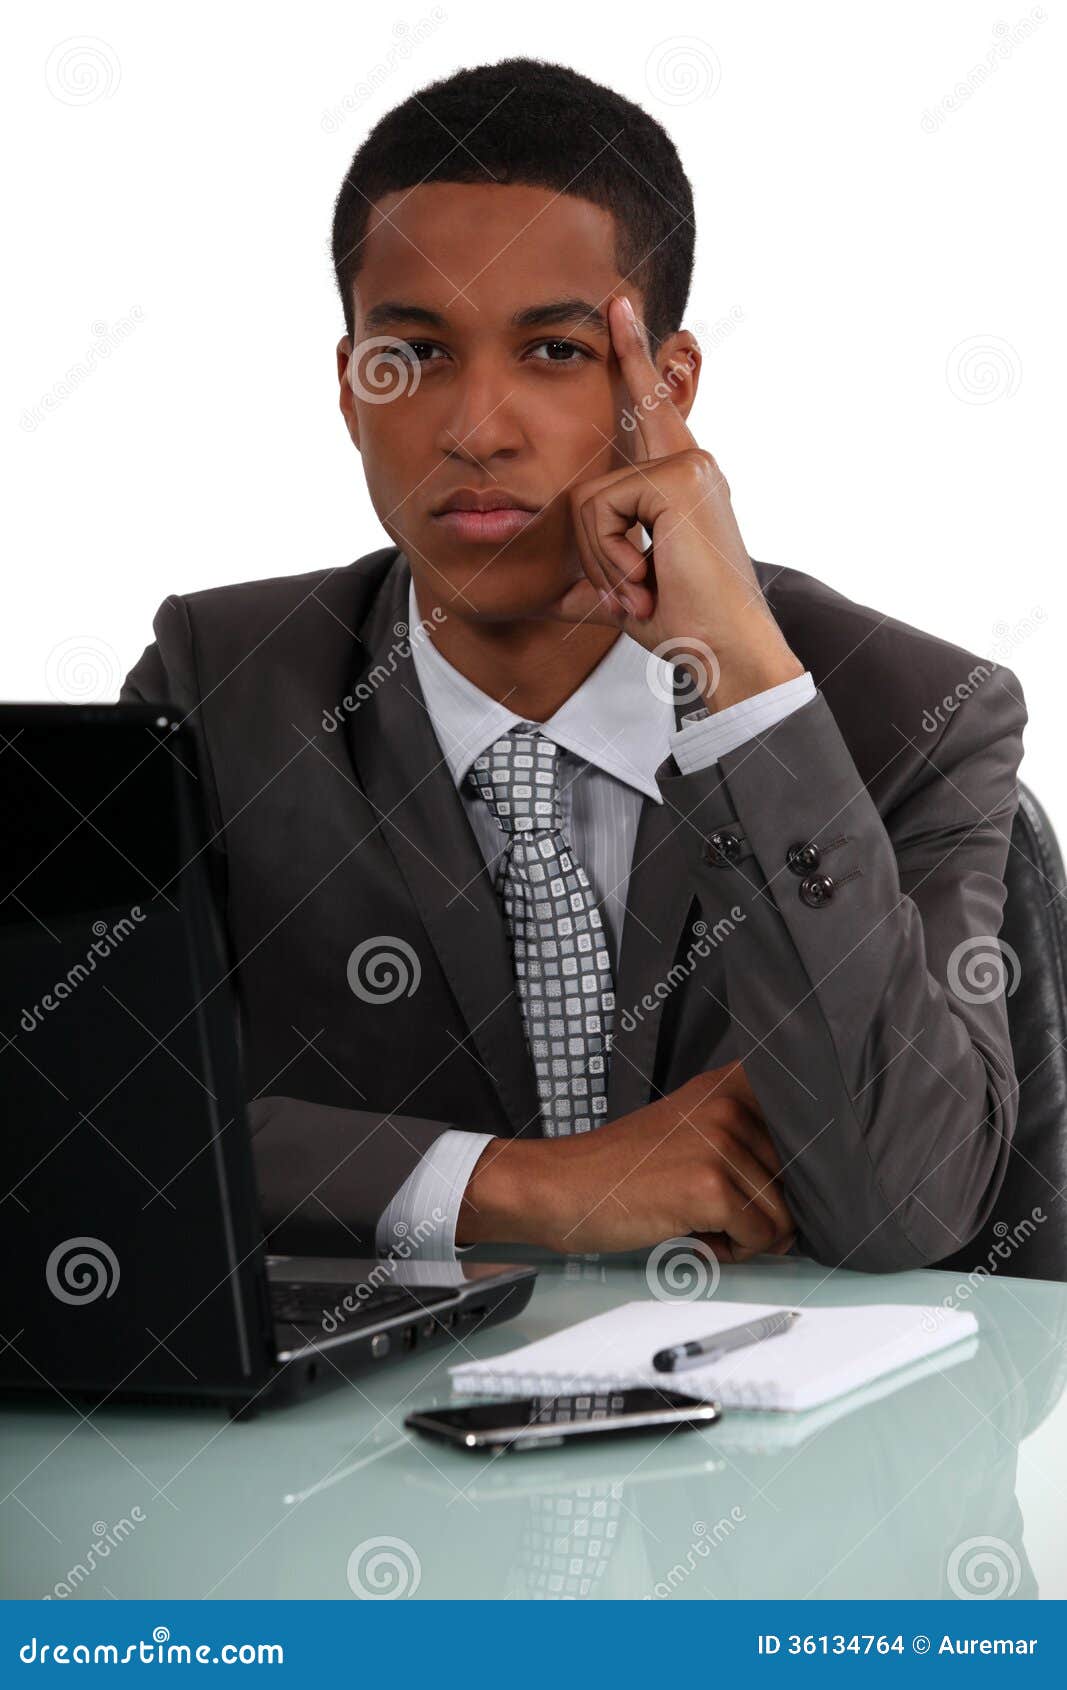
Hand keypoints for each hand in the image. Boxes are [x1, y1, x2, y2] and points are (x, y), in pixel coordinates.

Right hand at [457, 1064, 795, 1257]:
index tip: (775, 1184)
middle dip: (762, 1211)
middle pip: (798, 1182)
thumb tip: (814, 1186)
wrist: (562, 1187)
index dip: (802, 1172)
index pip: (812, 1129)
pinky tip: (689, 1233)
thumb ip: (749, 1140)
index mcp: (733, 1083)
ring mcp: (723, 1141)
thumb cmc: (623, 1169)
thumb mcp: (692, 1128)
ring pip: (783, 1218)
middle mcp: (733, 1102)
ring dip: (744, 1235)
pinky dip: (729, 1253)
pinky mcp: (712, 1185)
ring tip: (695, 1218)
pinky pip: (759, 1239)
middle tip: (710, 1209)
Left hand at [544, 295, 804, 711]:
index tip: (622, 312)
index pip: (652, 415)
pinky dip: (609, 557)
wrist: (726, 652)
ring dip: (600, 559)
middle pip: (625, 425)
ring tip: (640, 590)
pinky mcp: (680, 479)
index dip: (637, 366)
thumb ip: (594, 581)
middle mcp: (691, 465)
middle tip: (627, 397)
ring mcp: (689, 466)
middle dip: (622, 393)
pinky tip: (645, 580)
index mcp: (682, 484)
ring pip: (590, 497)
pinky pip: (600, 510)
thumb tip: (552, 598)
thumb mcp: (628, 595)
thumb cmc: (687, 627)